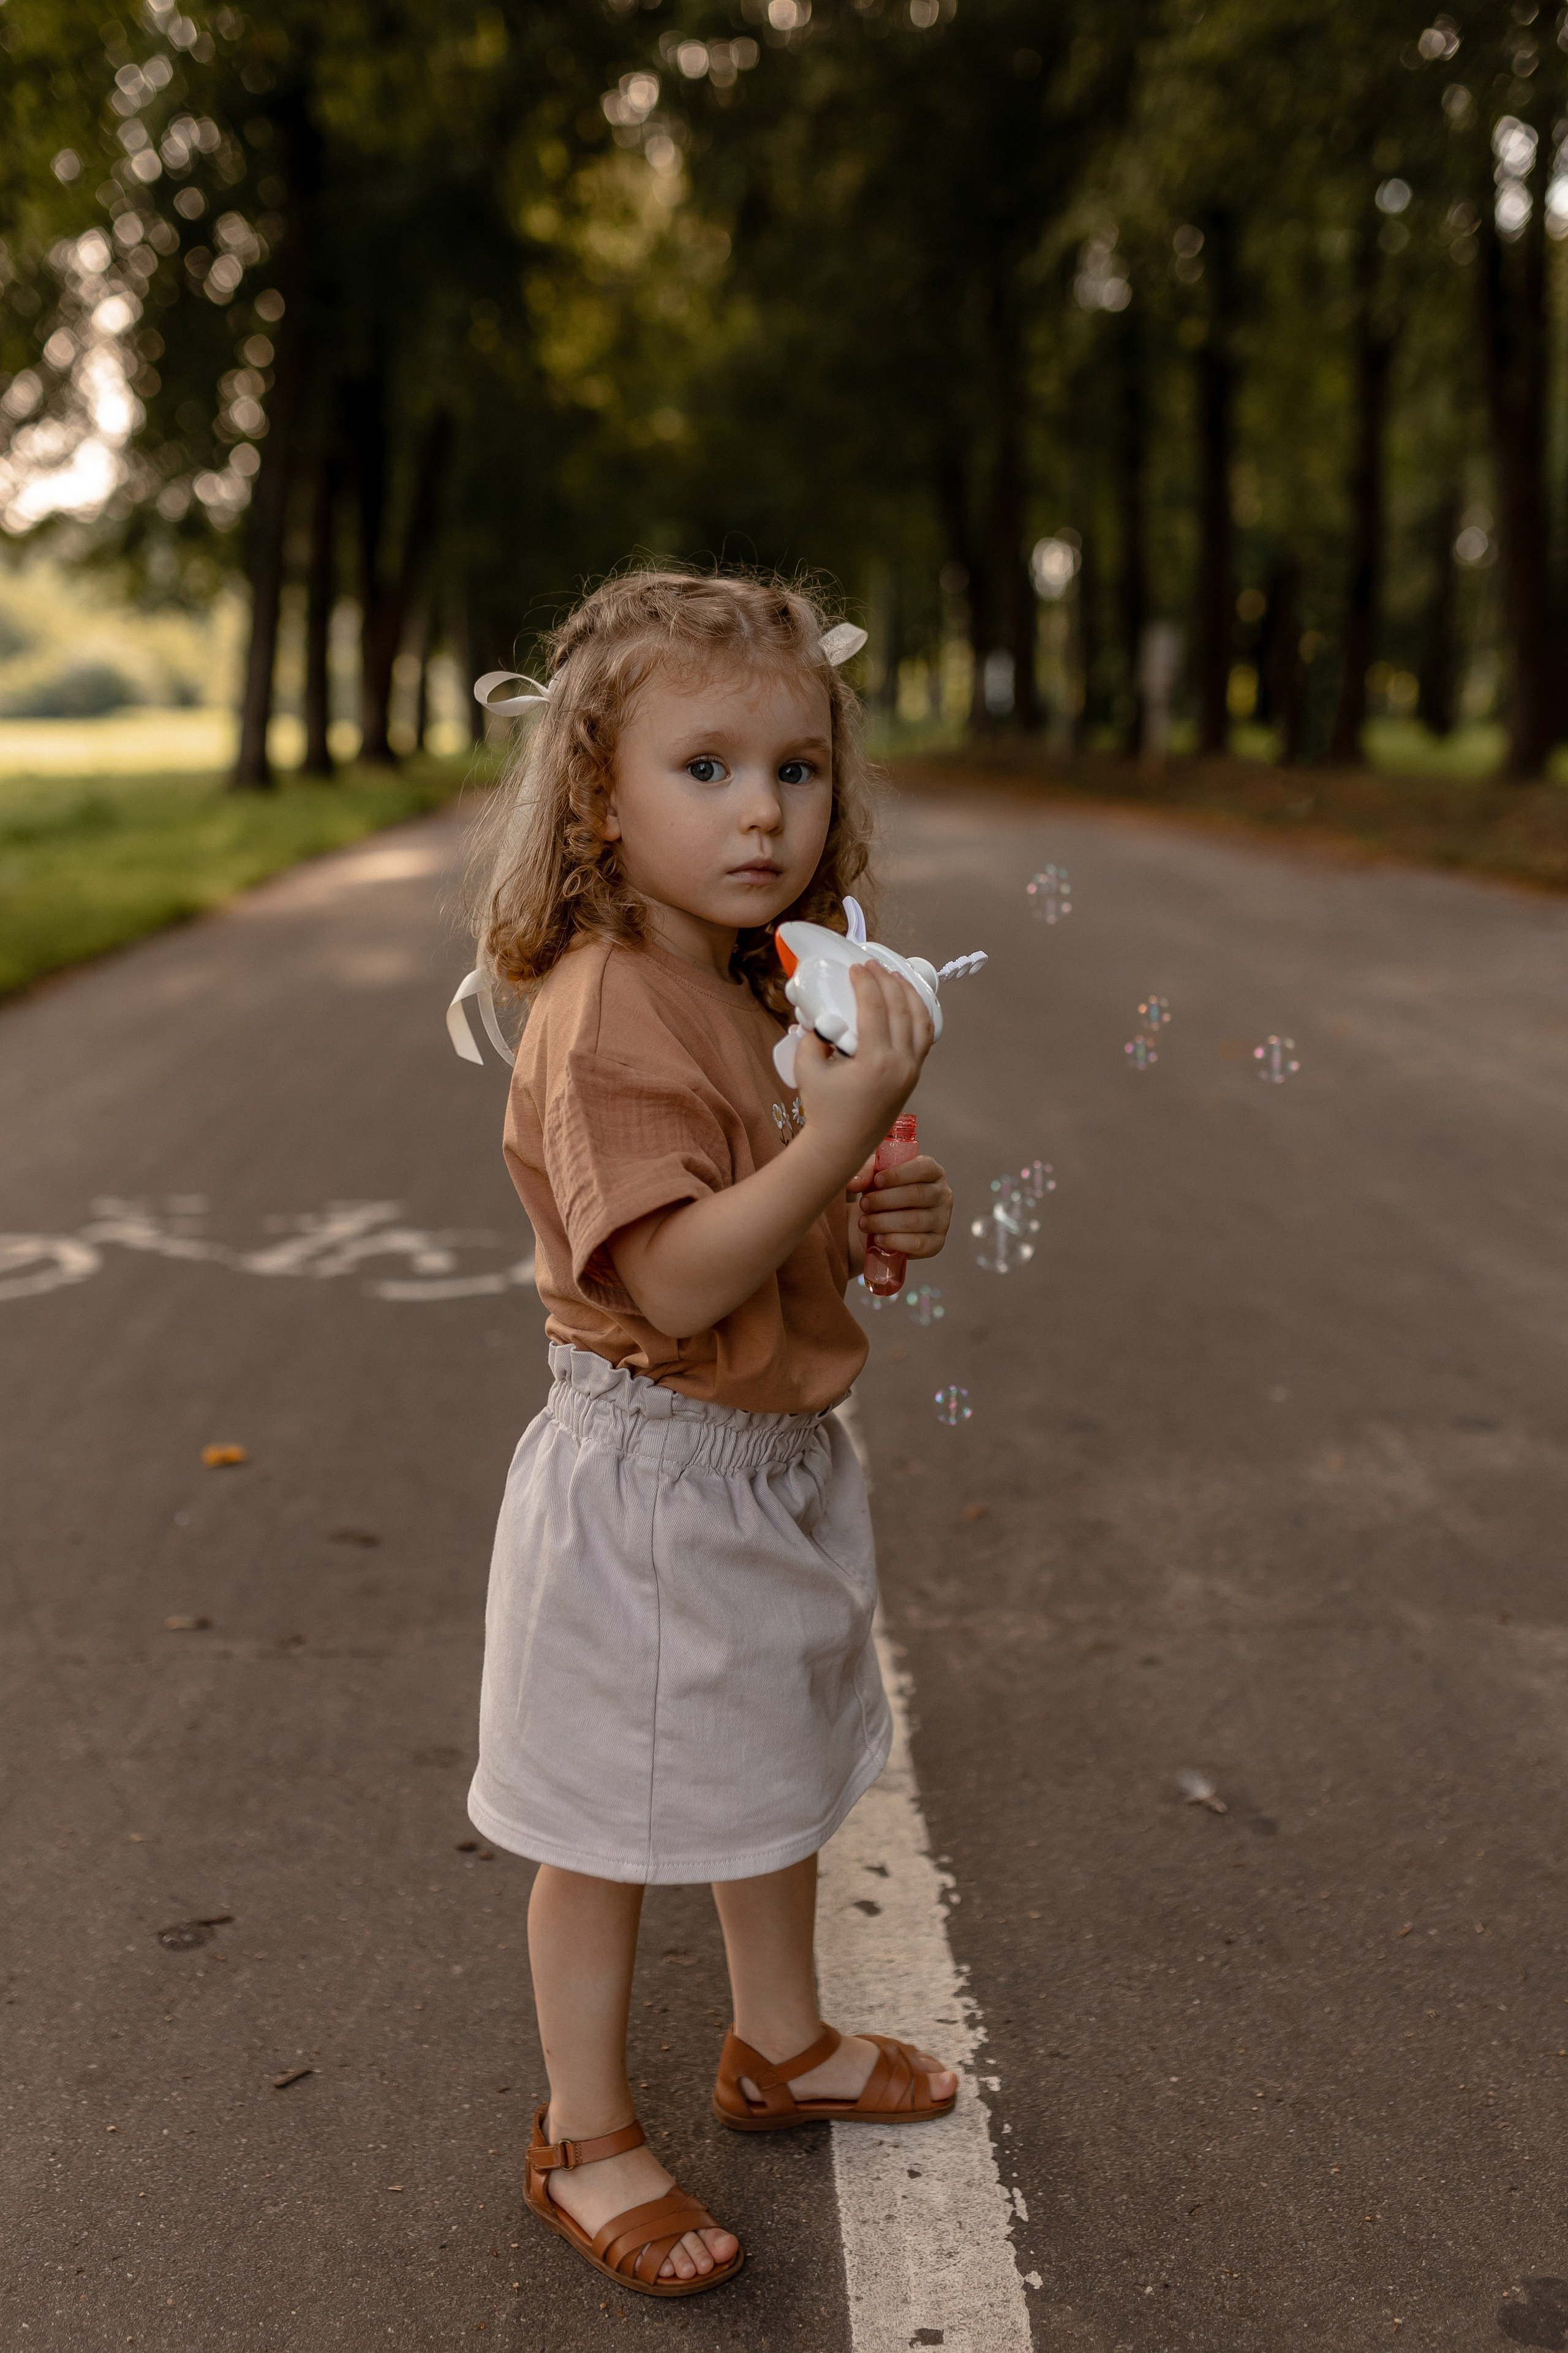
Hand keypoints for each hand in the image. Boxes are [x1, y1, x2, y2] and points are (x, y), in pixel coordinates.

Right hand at [792, 963, 933, 1179]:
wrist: (841, 1144)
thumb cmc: (823, 1109)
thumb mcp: (807, 1068)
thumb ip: (812, 1036)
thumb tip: (820, 1015)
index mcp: (875, 1061)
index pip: (875, 1008)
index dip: (866, 982)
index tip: (856, 967)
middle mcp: (901, 1064)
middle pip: (901, 1008)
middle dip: (887, 981)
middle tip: (872, 965)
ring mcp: (911, 1070)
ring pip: (921, 1021)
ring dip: (910, 994)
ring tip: (895, 976)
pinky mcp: (913, 1076)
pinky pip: (924, 1038)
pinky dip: (920, 1016)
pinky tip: (909, 1003)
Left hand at [851, 1151, 952, 1262]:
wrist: (883, 1223)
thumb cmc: (883, 1192)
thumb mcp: (873, 1177)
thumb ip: (864, 1173)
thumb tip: (853, 1183)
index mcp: (932, 1172)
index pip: (923, 1168)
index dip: (899, 1174)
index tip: (877, 1181)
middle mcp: (943, 1194)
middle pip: (916, 1194)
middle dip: (884, 1200)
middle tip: (864, 1204)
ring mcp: (942, 1220)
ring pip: (914, 1221)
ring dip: (884, 1222)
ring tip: (865, 1223)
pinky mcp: (936, 1243)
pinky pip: (918, 1244)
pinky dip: (895, 1241)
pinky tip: (878, 1239)